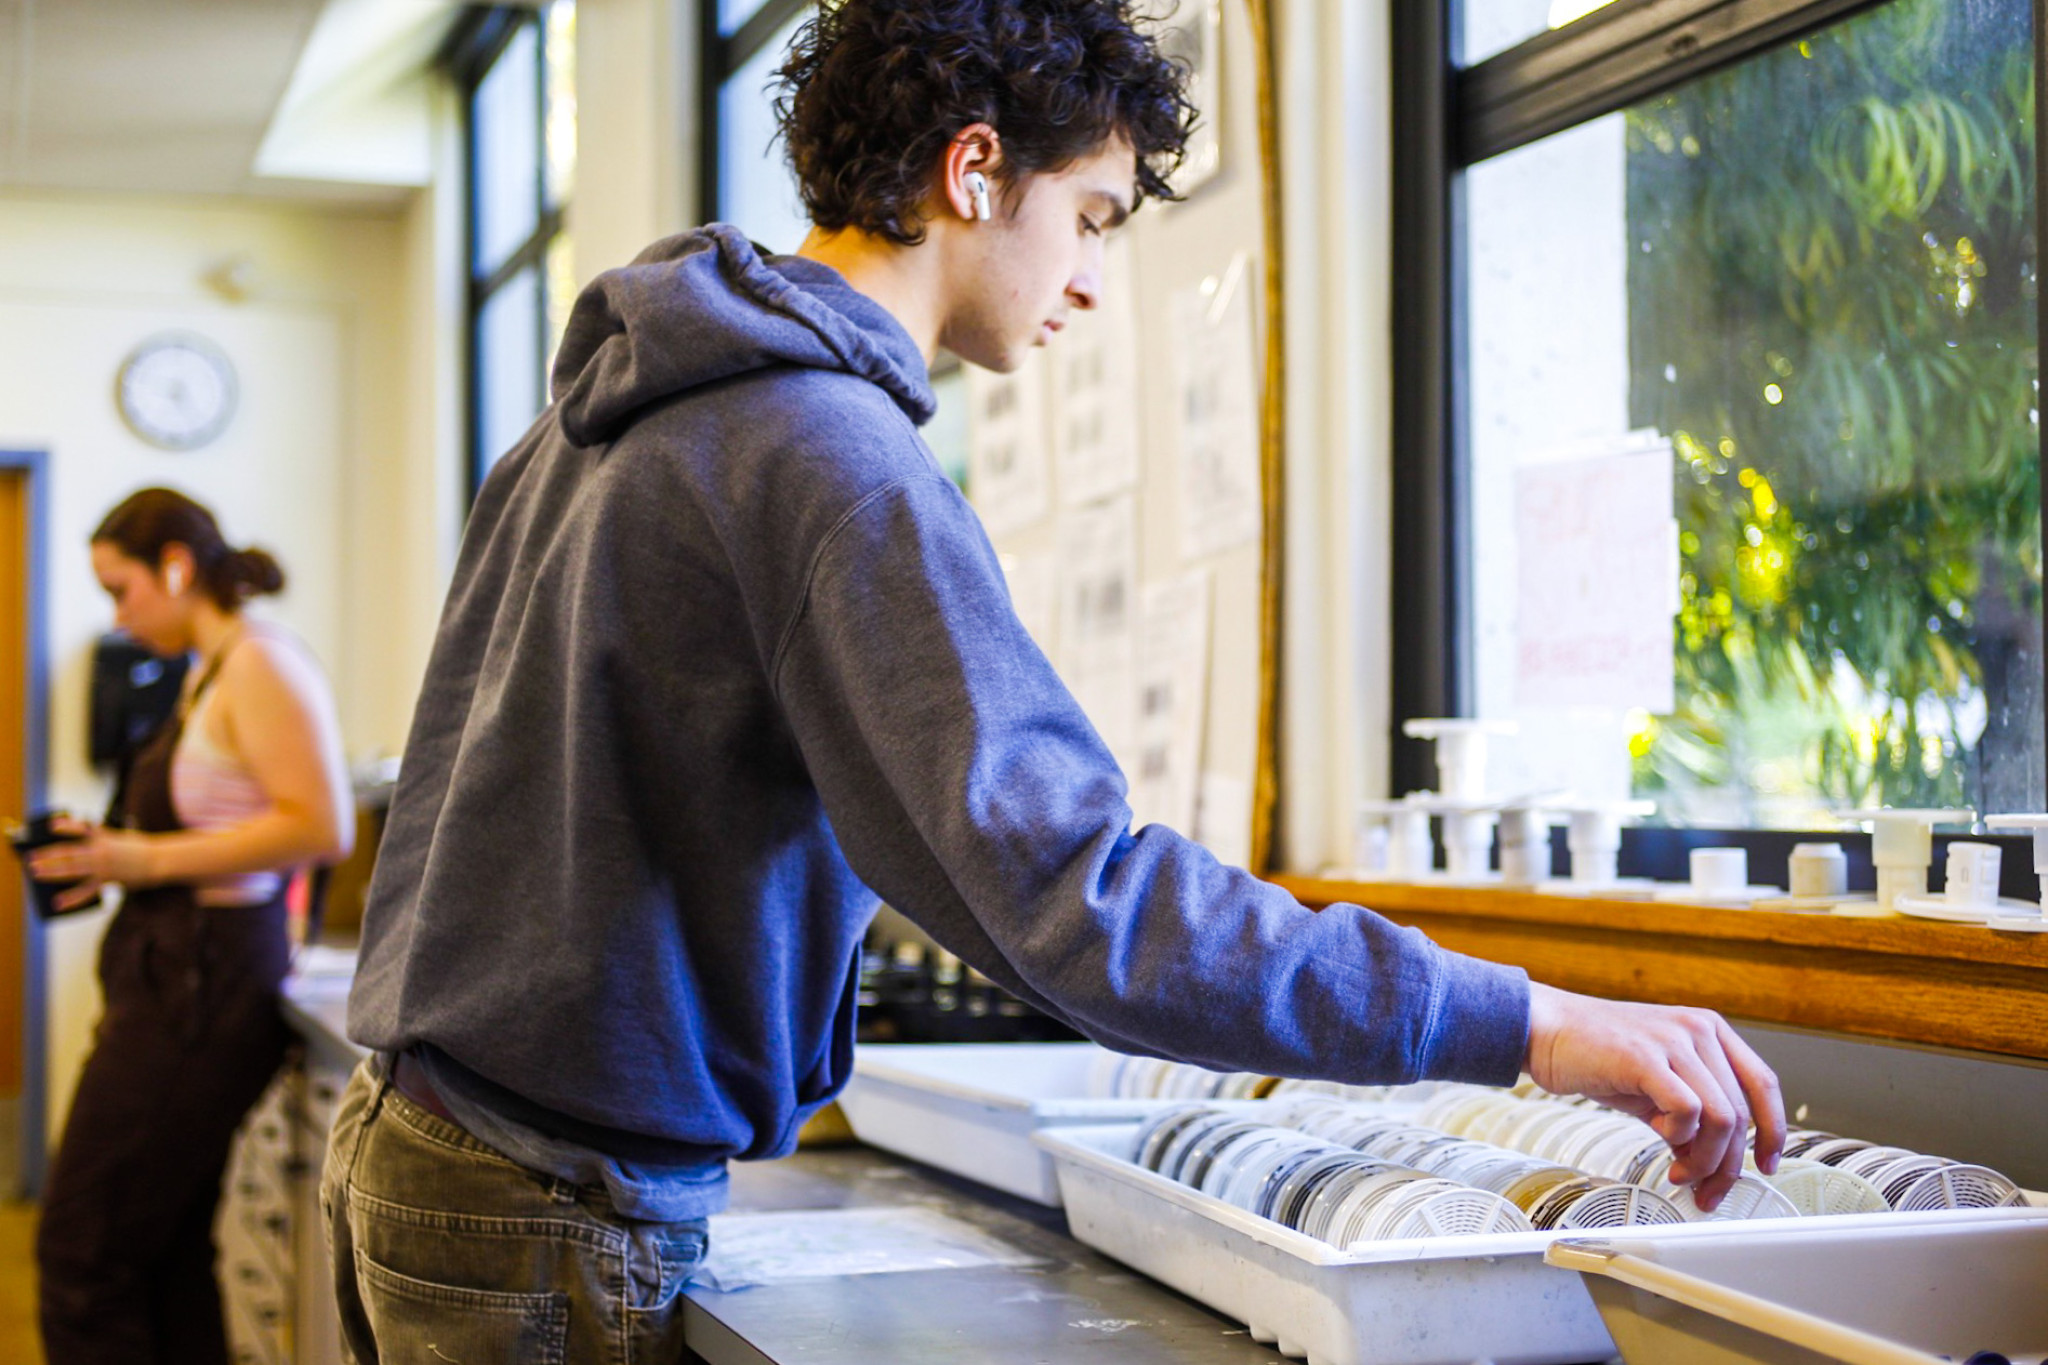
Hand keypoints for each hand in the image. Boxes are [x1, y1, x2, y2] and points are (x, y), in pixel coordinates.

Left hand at [26, 817, 153, 910]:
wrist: (159, 860)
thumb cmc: (139, 847)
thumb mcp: (119, 835)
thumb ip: (100, 834)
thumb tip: (87, 831)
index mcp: (103, 837)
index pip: (81, 829)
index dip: (66, 826)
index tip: (51, 826)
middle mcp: (100, 851)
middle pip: (68, 853)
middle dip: (48, 856)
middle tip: (31, 860)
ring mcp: (103, 866)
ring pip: (72, 870)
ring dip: (51, 872)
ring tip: (36, 874)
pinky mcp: (108, 880)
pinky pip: (86, 891)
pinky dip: (72, 898)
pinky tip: (59, 903)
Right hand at [1523, 981, 1784, 1211]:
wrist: (1545, 1029)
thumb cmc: (1596, 1053)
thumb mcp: (1656, 1079)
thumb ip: (1689, 1111)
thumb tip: (1709, 1160)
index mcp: (1709, 1031)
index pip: (1763, 1085)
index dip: (1773, 1131)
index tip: (1766, 1164)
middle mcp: (1698, 1030)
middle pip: (1740, 1114)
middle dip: (1725, 1164)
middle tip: (1704, 1187)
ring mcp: (1673, 1040)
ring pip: (1720, 1118)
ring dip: (1702, 1158)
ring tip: (1678, 1171)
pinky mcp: (1645, 1057)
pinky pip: (1686, 1111)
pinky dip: (1679, 1138)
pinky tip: (1659, 1140)